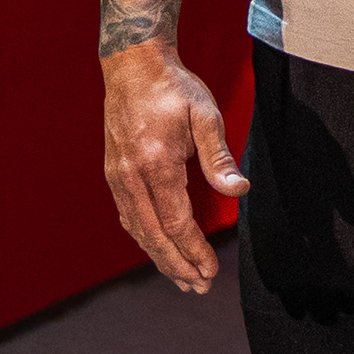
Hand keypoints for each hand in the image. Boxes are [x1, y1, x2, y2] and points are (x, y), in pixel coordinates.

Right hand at [101, 40, 247, 293]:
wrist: (132, 65)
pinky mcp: (114, 174)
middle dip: (178, 265)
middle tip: (200, 288)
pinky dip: (146, 239)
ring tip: (183, 280)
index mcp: (155, 163)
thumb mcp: (205, 115)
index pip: (176, 222)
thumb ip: (219, 157)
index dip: (193, 251)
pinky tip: (160, 250)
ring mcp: (118, 176)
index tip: (211, 271)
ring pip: (139, 230)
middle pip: (154, 235)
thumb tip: (239, 191)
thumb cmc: (174, 88)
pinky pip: (130, 217)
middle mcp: (130, 176)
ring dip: (161, 258)